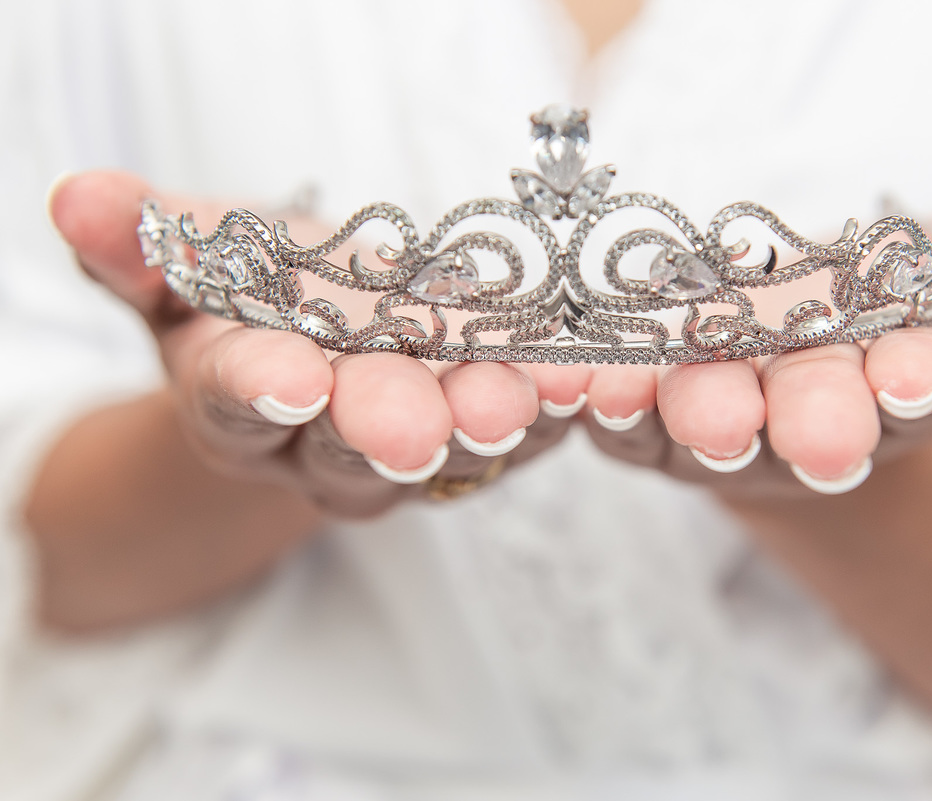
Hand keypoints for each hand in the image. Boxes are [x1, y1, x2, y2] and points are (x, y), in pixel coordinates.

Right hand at [48, 171, 589, 518]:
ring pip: (448, 448)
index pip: (241, 400)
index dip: (258, 388)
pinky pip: (527, 432)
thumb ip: (138, 241)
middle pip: (352, 442)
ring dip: (489, 418)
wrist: (329, 339)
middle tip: (413, 418)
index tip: (284, 374)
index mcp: (245, 400)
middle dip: (383, 425)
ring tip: (528, 391)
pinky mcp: (490, 438)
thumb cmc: (252, 293)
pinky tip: (587, 376)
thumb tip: (76, 196)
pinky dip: (557, 406)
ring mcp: (414, 449)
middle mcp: (326, 443)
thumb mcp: (189, 261)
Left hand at [576, 175, 931, 498]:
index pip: (913, 390)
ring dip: (684, 414)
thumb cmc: (877, 310)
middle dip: (808, 425)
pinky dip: (601, 401)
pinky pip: (622, 421)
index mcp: (891, 391)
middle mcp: (804, 423)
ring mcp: (722, 430)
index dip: (913, 385)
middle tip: (810, 436)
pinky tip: (580, 383)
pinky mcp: (646, 427)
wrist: (782, 357)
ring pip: (702, 428)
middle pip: (806, 427)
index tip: (910, 380)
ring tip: (660, 400)